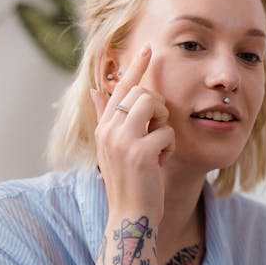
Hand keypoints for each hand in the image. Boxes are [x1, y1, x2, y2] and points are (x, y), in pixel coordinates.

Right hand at [90, 44, 173, 224]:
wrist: (130, 216)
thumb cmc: (129, 181)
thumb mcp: (115, 147)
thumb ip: (107, 118)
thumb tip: (96, 89)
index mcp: (104, 127)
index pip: (120, 88)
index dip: (136, 67)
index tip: (148, 48)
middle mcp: (109, 130)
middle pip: (141, 93)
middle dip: (158, 108)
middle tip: (158, 131)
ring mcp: (122, 140)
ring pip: (153, 105)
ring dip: (163, 125)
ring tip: (157, 147)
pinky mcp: (140, 152)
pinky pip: (167, 132)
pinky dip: (169, 147)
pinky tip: (160, 163)